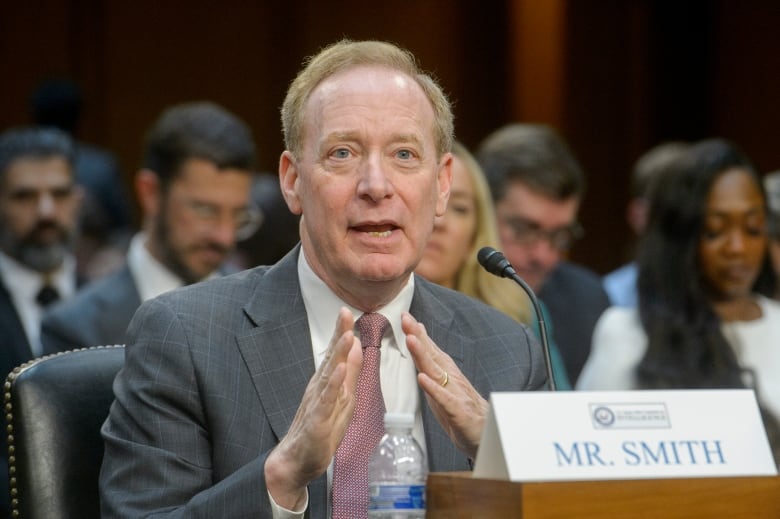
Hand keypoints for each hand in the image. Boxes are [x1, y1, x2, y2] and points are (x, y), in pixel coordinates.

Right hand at [265, 307, 362, 508]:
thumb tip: (357, 346)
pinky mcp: (318, 420)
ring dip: (338, 354)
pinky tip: (339, 371)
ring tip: (348, 335)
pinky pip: (326, 400)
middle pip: (331, 357)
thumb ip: (351, 373)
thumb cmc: (321, 429)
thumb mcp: (343, 398)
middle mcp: (319, 387)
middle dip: (339, 334)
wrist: (297, 460)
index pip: (336, 352)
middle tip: (344, 312)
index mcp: (326, 381)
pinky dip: (333, 385)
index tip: (347, 310)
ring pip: (329, 374)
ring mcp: (318, 403)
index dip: (341, 331)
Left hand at [402, 312, 487, 458]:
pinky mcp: (458, 411)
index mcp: (446, 373)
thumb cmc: (462, 409)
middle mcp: (451, 379)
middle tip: (405, 318)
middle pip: (431, 355)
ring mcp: (455, 394)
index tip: (405, 316)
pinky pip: (444, 399)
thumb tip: (419, 340)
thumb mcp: (443, 383)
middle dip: (418, 336)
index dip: (417, 333)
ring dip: (423, 355)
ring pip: (437, 372)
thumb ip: (432, 363)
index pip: (430, 350)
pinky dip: (433, 388)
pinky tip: (423, 379)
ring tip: (411, 340)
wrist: (485, 434)